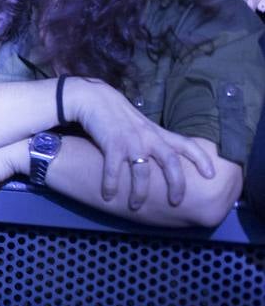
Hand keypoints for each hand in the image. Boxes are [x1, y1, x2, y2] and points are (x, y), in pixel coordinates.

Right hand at [68, 77, 216, 209]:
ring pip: (142, 171)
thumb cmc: (119, 116)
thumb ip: (154, 140)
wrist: (95, 99)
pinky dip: (111, 185)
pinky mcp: (112, 144)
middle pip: (171, 161)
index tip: (211, 175)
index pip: (186, 145)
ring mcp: (131, 141)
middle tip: (176, 202)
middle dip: (176, 184)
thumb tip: (165, 162)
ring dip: (140, 192)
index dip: (202, 159)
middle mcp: (149, 137)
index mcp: (158, 133)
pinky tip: (108, 196)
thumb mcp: (142, 126)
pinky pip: (114, 169)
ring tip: (135, 206)